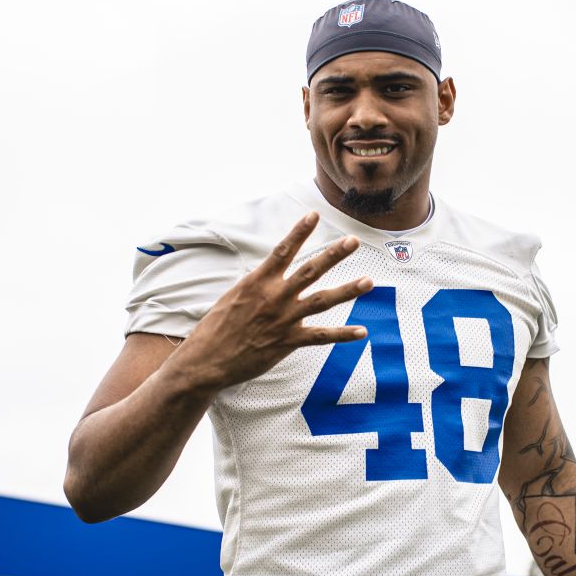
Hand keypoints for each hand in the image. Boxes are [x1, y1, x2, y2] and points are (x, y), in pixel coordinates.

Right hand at [168, 212, 373, 391]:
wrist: (206, 360)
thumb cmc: (216, 328)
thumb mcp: (233, 296)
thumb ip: (257, 285)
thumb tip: (271, 275)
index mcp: (257, 282)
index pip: (283, 250)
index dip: (299, 232)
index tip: (314, 215)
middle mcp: (274, 297)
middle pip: (310, 271)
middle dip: (334, 255)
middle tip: (353, 241)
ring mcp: (283, 319)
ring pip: (322, 301)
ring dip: (347, 290)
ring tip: (369, 281)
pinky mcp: (287, 342)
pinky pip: (320, 336)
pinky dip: (342, 335)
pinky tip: (362, 331)